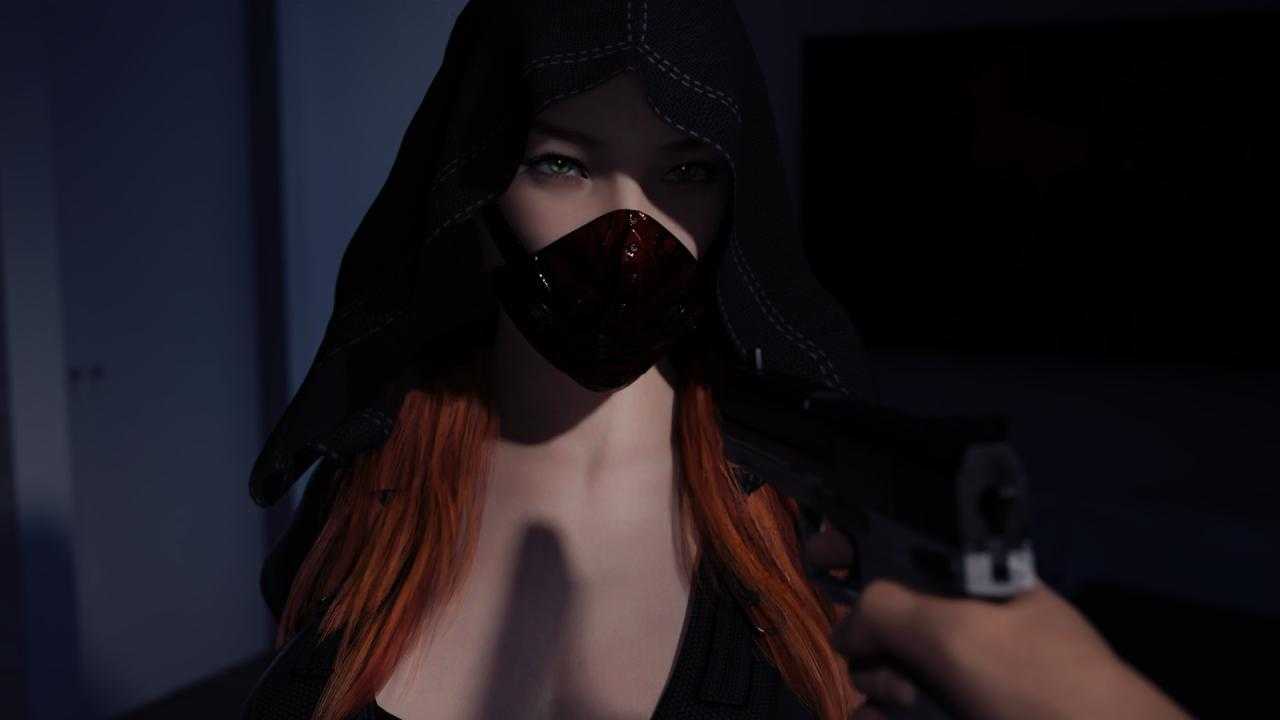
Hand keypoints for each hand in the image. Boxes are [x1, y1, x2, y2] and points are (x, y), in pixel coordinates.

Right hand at [803, 521, 1193, 719]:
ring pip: (887, 672)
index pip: (905, 545)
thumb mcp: (956, 632)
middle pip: (883, 618)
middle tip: (896, 675)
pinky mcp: (956, 714)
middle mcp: (966, 623)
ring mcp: (963, 677)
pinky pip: (898, 710)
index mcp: (975, 580)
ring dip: (878, 690)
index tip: (818, 559)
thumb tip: (848, 629)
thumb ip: (885, 609)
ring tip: (904, 710)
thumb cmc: (1039, 686)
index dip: (856, 545)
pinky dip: (883, 716)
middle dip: (870, 644)